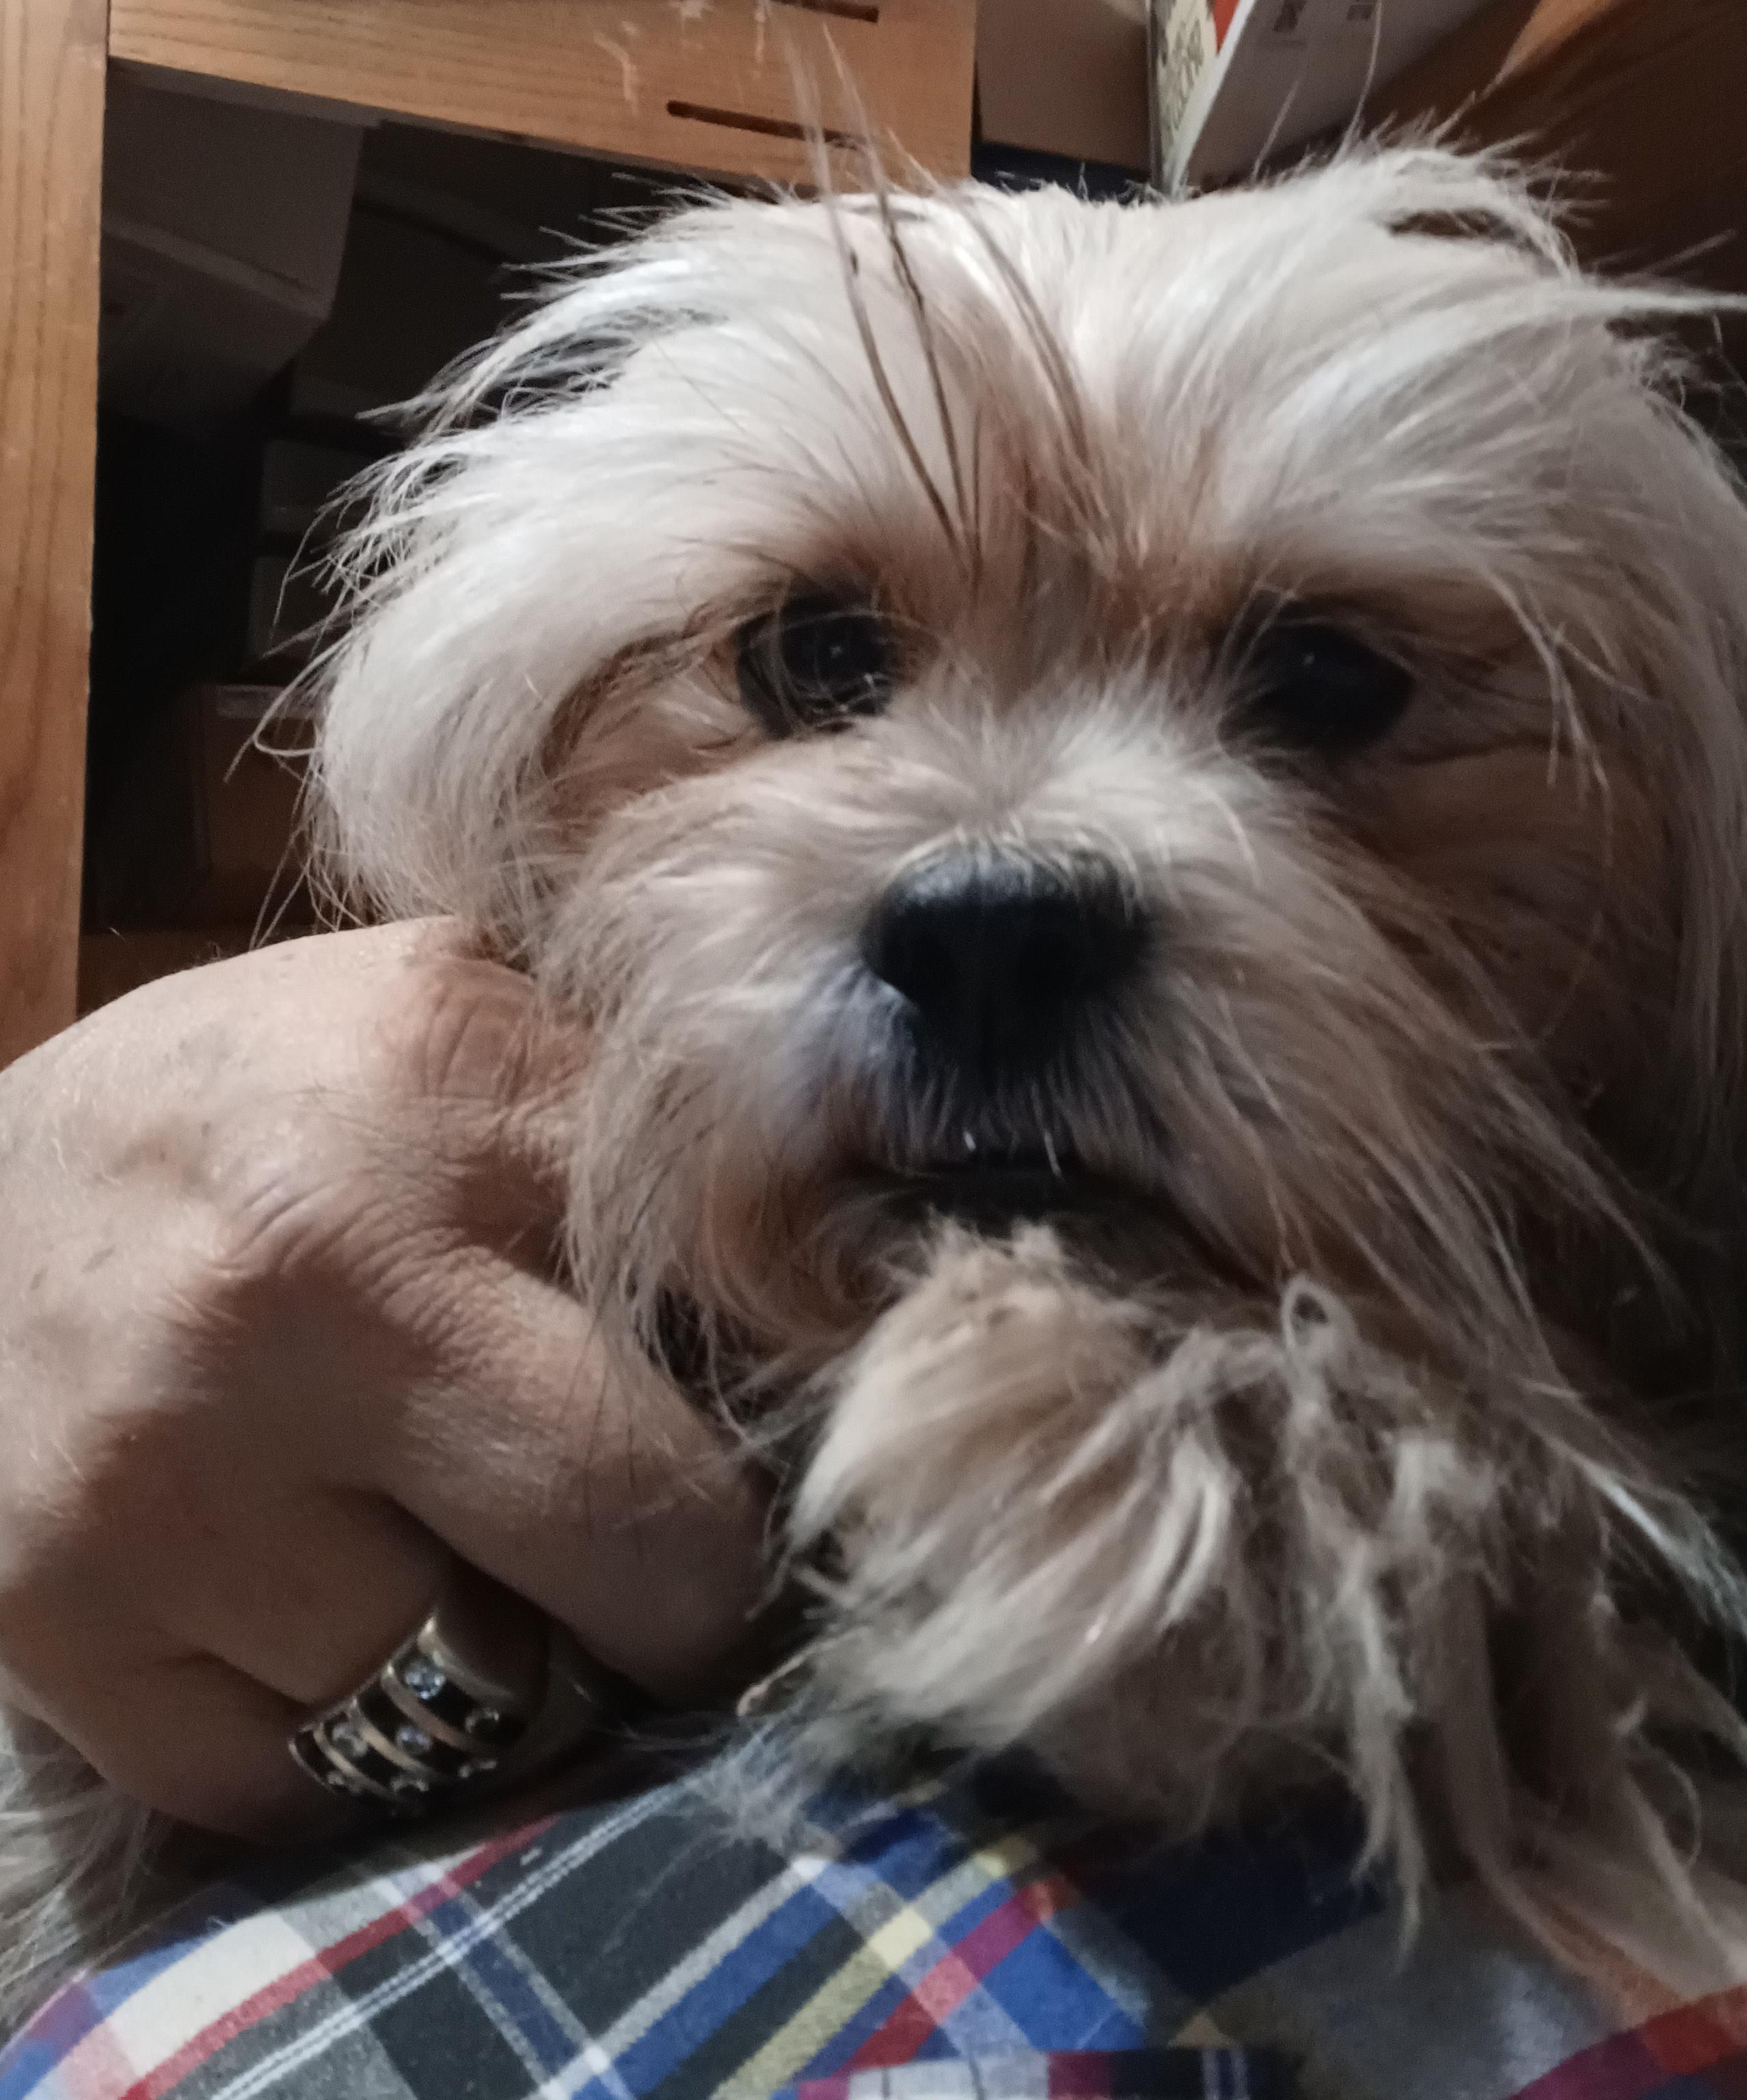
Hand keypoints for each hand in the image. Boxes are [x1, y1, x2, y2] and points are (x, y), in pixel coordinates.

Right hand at [0, 923, 765, 1836]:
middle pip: (662, 1547)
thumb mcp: (457, 1036)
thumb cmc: (266, 1117)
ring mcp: (174, 1469)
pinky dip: (355, 1733)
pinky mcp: (69, 1628)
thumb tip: (867, 1288)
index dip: (814, 1389)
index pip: (755, 1299)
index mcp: (444, 1078)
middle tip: (650, 1536)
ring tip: (450, 1547)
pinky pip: (320, 1788)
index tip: (817, 1424)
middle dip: (687, 1575)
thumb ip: (644, 1139)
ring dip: (518, 1664)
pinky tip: (323, 1606)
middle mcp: (310, 1270)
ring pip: (498, 1701)